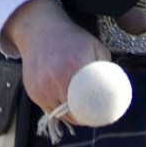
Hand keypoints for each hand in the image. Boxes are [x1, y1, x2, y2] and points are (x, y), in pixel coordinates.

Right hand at [3, 0, 110, 122]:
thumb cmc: (70, 38)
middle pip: (71, 112)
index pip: (84, 103)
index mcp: (74, 66)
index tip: (98, 116)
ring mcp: (42, 87)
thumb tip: (113, 87)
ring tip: (77, 111)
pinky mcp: (32, 91)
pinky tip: (63, 105)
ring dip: (68, 115)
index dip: (91, 115)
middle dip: (81, 117)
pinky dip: (56, 109)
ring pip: (58, 114)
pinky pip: (48, 108)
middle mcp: (55, 78)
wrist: (39, 29)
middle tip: (90, 115)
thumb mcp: (94, 45)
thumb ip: (105, 66)